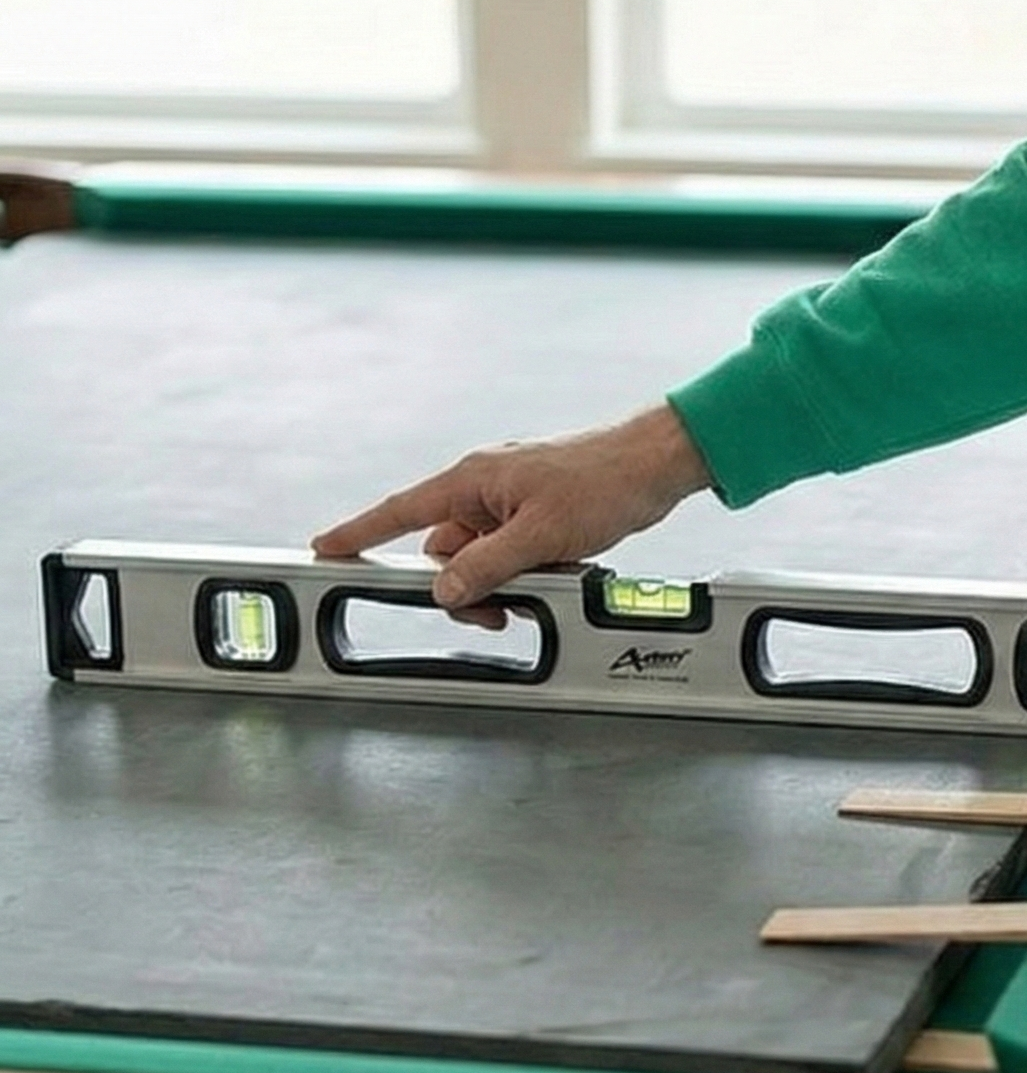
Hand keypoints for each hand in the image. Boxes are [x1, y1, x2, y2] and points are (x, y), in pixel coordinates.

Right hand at [312, 403, 712, 606]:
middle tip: (503, 605)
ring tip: (549, 577)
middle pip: (447, 553)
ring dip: (507, 581)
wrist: (655, 467)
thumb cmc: (604, 480)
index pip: (400, 511)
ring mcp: (512, 504)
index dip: (359, 533)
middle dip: (469, 585)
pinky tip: (563, 569)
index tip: (325, 549)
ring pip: (483, 560)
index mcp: (472, 480)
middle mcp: (486, 489)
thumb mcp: (540, 535)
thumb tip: (445, 590)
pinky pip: (515, 555)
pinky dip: (531, 571)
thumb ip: (487, 566)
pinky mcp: (538, 517)